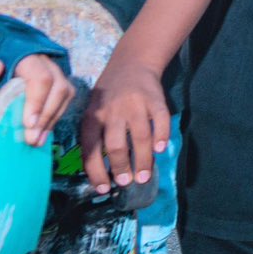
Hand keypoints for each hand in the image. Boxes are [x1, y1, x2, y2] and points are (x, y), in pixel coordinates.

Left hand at [0, 34, 74, 143]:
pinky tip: (39, 135)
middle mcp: (39, 61)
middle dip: (48, 115)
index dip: (38, 101)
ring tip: (36, 141)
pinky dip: (51, 118)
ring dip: (52, 119)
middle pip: (58, 87)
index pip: (41, 77)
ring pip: (63, 94)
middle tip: (32, 139)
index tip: (28, 124)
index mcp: (22, 52)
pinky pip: (57, 100)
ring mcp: (43, 72)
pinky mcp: (41, 86)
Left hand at [80, 60, 169, 194]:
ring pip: (139, 137)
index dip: (96, 171)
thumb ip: (95, 138)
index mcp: (92, 117)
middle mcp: (112, 111)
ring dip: (143, 161)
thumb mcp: (94, 113)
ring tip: (144, 177)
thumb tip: (103, 175)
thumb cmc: (109, 97)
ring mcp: (135, 105)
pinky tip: (160, 150)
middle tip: (126, 183)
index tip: (103, 188)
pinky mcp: (155, 100)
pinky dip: (161, 136)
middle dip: (121, 169)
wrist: (131, 64)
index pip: (91, 149)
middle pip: (115, 146)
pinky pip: (160, 121)